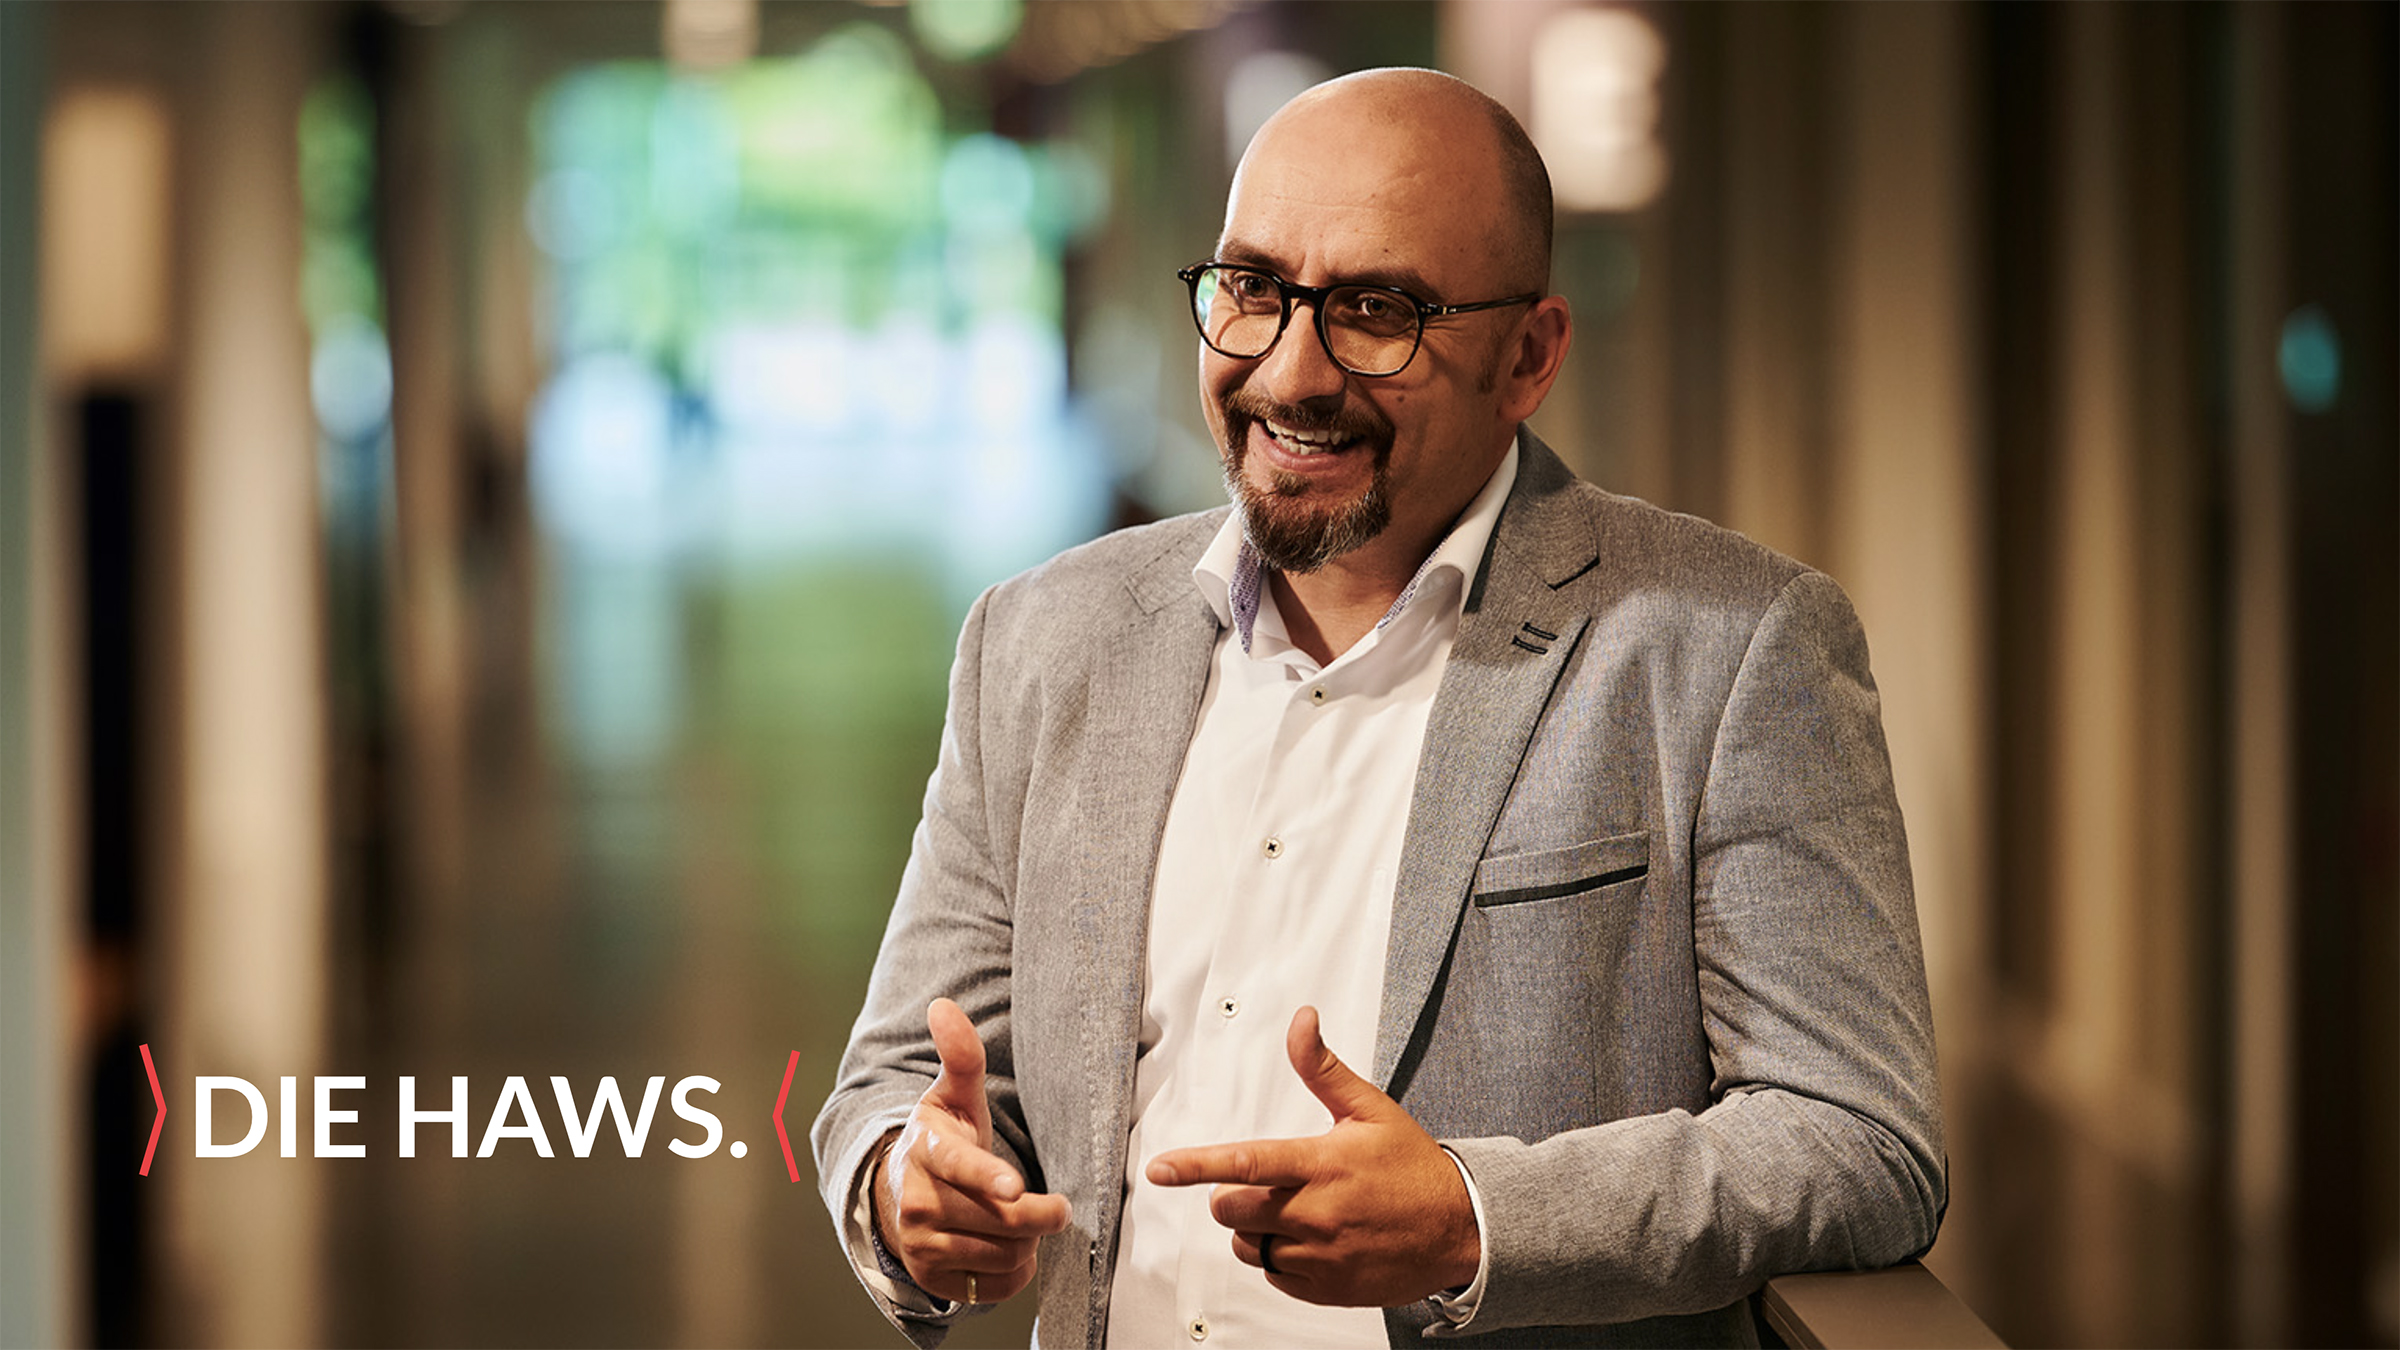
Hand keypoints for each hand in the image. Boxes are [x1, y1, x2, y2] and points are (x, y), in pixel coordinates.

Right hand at [872, 998, 1072, 1306]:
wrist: (901, 1195)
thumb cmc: (944, 1140)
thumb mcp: (953, 1098)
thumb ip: (960, 1055)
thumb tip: (943, 1005)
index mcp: (926, 1151)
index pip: (961, 1168)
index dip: (990, 1178)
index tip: (1015, 1187)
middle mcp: (916, 1201)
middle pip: (1000, 1219)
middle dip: (1041, 1215)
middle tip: (1059, 1206)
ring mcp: (921, 1245)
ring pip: (1002, 1255)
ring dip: (1028, 1244)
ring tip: (1025, 1223)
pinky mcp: (932, 1280)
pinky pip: (994, 1288)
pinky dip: (1014, 1273)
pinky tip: (1010, 1249)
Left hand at [1145, 1006, 1480, 1306]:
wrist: (1460, 1230)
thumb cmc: (1413, 1167)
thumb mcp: (1370, 1110)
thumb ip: (1323, 1069)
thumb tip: (1302, 1022)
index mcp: (1322, 1164)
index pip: (1245, 1163)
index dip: (1195, 1165)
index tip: (1159, 1169)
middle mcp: (1316, 1213)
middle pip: (1231, 1209)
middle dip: (1234, 1195)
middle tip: (1268, 1185)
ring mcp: (1320, 1256)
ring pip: (1248, 1245)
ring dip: (1256, 1229)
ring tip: (1296, 1212)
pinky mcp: (1325, 1288)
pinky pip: (1273, 1275)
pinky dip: (1280, 1259)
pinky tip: (1311, 1241)